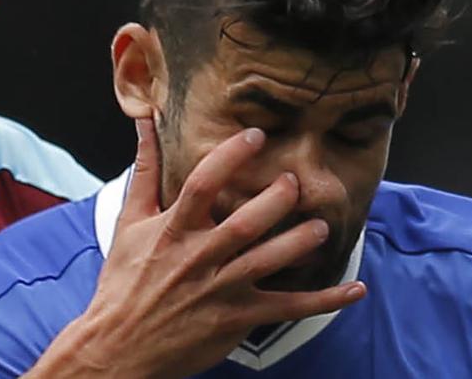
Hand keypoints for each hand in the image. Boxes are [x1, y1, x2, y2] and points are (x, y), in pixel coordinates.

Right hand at [26, 119, 366, 378]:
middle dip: (275, 201)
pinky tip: (354, 290)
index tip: (256, 136)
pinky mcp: (237, 319)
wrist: (118, 346)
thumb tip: (145, 125)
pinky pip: (287, 308)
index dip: (231, 157)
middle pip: (244, 224)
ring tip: (321, 226)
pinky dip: (324, 300)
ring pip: (268, 262)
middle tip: (296, 181)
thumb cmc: (123, 282)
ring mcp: (221, 290)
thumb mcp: (128, 223)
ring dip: (299, 243)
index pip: (203, 185)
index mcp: (173, 230)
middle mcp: (199, 258)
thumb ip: (144, 173)